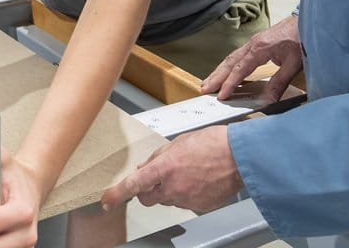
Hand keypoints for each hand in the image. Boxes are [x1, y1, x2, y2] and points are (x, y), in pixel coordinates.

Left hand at [100, 126, 242, 212]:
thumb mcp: (178, 142)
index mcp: (165, 168)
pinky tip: (197, 179)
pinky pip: (185, 202)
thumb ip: (157, 157)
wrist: (240, 157)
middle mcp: (173, 187)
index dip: (117, 194)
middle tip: (157, 176)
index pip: (133, 185)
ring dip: (169, 189)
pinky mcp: (199, 206)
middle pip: (148, 197)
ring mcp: (187, 199)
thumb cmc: (213, 143)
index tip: (108, 200)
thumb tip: (145, 168)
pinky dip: (186, 193)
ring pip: (167, 199)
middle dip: (147, 189)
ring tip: (187, 171)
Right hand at [202, 14, 301, 101]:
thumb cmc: (302, 39)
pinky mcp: (257, 43)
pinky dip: (228, 65)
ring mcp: (253, 42)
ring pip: (231, 58)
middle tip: (204, 89)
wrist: (307, 22)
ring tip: (209, 82)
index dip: (230, 83)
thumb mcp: (294, 64)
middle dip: (216, 76)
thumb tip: (269, 100)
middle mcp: (253, 44)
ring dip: (219, 71)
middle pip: (229, 62)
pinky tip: (226, 72)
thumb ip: (280, 82)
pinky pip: (237, 55)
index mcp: (260, 48)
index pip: (240, 69)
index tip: (221, 95)